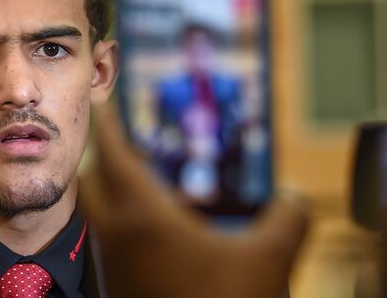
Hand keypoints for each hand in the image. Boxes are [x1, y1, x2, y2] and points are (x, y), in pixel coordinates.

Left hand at [81, 103, 308, 297]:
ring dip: (115, 196)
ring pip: (100, 216)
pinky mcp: (116, 287)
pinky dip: (125, 228)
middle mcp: (117, 237)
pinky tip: (160, 239)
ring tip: (147, 192)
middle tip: (120, 146)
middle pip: (92, 183)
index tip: (103, 108)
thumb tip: (296, 199)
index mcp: (143, 217)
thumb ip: (287, 220)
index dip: (109, 129)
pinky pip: (113, 244)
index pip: (114, 157)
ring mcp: (113, 264)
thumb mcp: (269, 260)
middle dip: (102, 161)